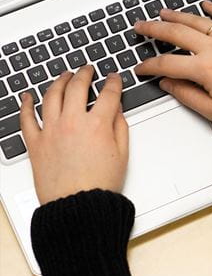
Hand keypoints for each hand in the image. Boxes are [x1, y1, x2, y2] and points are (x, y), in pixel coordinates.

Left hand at [20, 66, 128, 204]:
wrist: (77, 206)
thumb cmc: (100, 185)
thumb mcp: (122, 154)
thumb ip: (120, 127)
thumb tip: (116, 111)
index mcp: (97, 125)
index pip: (108, 94)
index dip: (113, 82)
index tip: (113, 78)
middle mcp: (72, 123)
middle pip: (77, 87)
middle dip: (84, 74)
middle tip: (87, 69)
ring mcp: (51, 131)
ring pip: (51, 95)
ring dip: (59, 81)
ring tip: (64, 76)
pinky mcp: (35, 143)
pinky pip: (27, 118)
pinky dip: (26, 105)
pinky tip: (27, 97)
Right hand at [133, 1, 211, 128]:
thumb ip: (186, 95)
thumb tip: (168, 83)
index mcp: (205, 69)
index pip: (167, 63)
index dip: (149, 65)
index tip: (141, 68)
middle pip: (176, 33)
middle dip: (154, 29)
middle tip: (140, 26)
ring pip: (197, 21)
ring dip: (177, 15)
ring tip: (163, 12)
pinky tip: (206, 3)